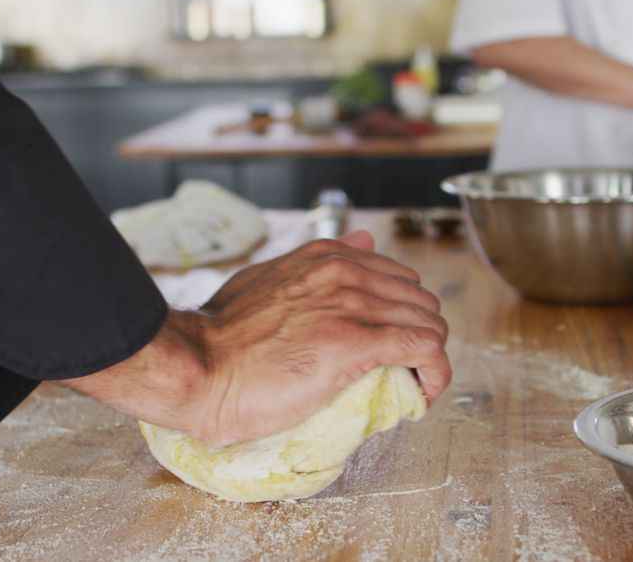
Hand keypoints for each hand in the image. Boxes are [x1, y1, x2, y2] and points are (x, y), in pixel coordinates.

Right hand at [61, 231, 451, 444]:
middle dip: (422, 336)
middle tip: (404, 371)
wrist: (196, 367)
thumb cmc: (223, 337)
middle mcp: (344, 272)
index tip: (393, 347)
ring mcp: (351, 305)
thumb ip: (316, 262)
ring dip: (430, 358)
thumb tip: (363, 239)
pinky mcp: (355, 342)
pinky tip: (424, 392)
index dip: (404, 315)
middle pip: (421, 301)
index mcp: (326, 256)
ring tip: (412, 386)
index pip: (399, 279)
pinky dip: (435, 372)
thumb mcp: (269, 278)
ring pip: (430, 324)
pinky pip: (425, 349)